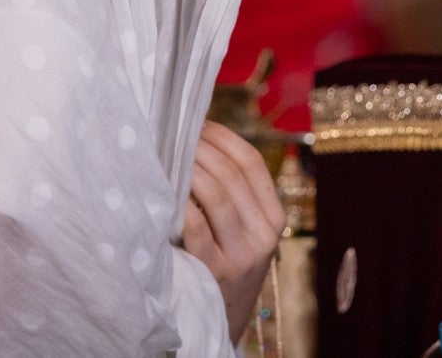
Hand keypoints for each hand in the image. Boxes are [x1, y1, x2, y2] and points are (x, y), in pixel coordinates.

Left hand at [180, 121, 287, 343]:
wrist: (225, 319)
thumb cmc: (228, 264)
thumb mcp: (246, 232)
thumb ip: (235, 196)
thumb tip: (200, 140)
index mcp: (274, 217)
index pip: (252, 163)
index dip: (223, 138)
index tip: (198, 123)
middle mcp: (264, 233)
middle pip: (232, 175)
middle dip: (200, 148)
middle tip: (174, 135)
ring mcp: (242, 254)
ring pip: (216, 195)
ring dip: (190, 170)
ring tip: (168, 157)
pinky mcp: (216, 271)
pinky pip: (196, 227)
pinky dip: (181, 204)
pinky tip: (167, 191)